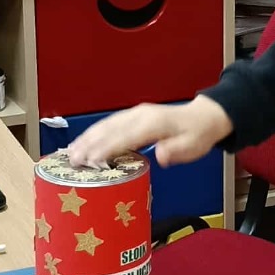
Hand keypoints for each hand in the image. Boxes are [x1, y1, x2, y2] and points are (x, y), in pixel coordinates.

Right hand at [65, 95, 232, 169]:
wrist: (204, 117)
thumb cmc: (197, 134)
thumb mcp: (193, 146)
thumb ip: (176, 151)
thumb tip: (160, 156)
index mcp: (153, 123)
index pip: (125, 136)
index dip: (106, 148)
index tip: (89, 160)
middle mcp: (140, 115)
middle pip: (109, 129)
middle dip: (88, 144)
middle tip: (71, 161)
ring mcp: (135, 114)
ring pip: (106, 125)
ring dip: (87, 138)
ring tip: (70, 153)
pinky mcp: (133, 116)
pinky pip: (109, 123)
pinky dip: (94, 133)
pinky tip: (83, 142)